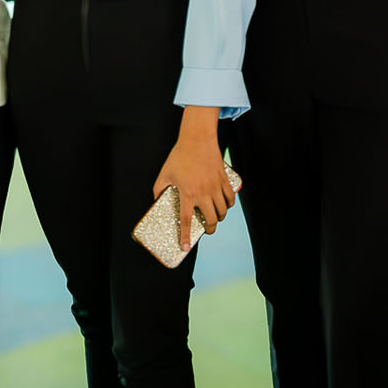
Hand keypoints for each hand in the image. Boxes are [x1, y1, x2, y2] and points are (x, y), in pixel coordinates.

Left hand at [152, 108, 232, 250]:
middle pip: (210, 220)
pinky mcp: (224, 180)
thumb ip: (159, 190)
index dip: (185, 236)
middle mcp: (203, 193)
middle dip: (209, 229)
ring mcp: (215, 187)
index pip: (187, 221)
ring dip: (219, 218)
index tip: (185, 247)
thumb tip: (157, 200)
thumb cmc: (179, 156)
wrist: (198, 139)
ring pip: (222, 211)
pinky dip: (229, 205)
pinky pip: (231, 198)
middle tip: (206, 230)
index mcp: (187, 194)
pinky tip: (225, 205)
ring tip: (215, 218)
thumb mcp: (164, 174)